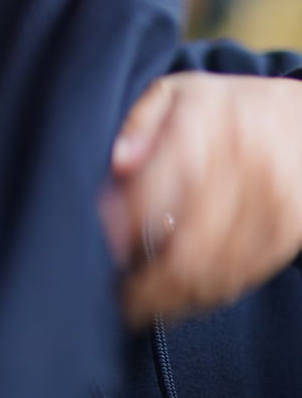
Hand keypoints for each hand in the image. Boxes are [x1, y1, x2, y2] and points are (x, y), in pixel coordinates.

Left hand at [98, 72, 301, 327]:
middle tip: (125, 299)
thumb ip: (138, 123)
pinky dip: (212, 294)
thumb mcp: (174, 92)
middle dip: (149, 285)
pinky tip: (189, 296)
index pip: (152, 191)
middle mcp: (238, 165)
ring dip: (177, 298)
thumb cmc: (229, 108)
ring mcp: (268, 202)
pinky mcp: (288, 228)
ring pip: (215, 271)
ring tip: (150, 305)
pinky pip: (245, 275)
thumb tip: (119, 164)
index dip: (126, 229)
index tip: (113, 247)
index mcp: (201, 125)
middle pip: (185, 246)